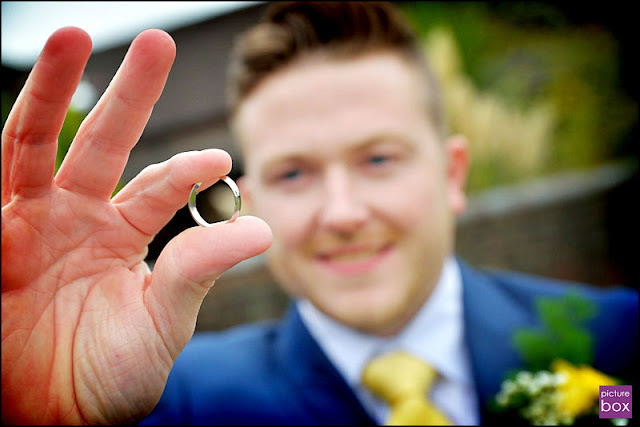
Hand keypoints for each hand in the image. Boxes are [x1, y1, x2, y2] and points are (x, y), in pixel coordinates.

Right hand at [1, 27, 271, 424]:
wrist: (47, 419)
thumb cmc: (107, 378)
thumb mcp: (163, 322)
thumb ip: (200, 271)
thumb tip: (261, 229)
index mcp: (121, 234)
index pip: (159, 186)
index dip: (188, 171)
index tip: (222, 163)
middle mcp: (76, 217)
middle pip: (103, 141)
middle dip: (130, 93)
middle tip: (160, 42)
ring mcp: (28, 222)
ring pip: (36, 142)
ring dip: (50, 90)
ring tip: (70, 35)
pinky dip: (5, 138)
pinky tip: (19, 99)